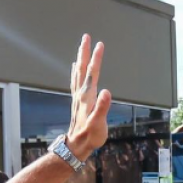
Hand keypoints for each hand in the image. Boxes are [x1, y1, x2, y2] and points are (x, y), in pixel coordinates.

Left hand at [66, 35, 111, 160]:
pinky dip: (76, 71)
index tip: (100, 44)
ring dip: (81, 58)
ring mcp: (78, 97)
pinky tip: (76, 67)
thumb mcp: (98, 124)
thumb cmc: (90, 136)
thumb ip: (102, 108)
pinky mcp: (78, 101)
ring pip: (78, 73)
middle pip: (83, 68)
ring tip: (82, 47)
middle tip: (86, 37)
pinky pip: (76, 81)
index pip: (92, 73)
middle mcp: (81, 94)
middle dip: (85, 52)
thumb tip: (106, 92)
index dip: (96, 58)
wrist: (77, 145)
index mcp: (88, 96)